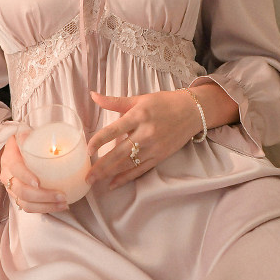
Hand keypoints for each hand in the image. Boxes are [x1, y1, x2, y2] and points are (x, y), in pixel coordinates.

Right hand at [0, 130, 68, 213]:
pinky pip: (29, 208)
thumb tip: (35, 134)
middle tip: (62, 195)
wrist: (12, 153)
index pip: (16, 169)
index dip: (26, 176)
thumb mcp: (24, 135)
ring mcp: (12, 189)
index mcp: (10, 159)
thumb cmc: (23, 144)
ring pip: (26, 203)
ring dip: (46, 206)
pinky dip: (45, 209)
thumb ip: (29, 135)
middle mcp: (8, 176)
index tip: (39, 182)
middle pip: (22, 191)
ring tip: (64, 203)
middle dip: (43, 196)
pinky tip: (60, 206)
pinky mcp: (18, 198)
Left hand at [85, 89, 203, 190]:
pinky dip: (126, 178)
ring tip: (95, 181)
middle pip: (119, 153)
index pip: (113, 130)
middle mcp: (145, 133)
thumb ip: (114, 101)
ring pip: (128, 164)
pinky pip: (140, 170)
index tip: (87, 150)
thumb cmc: (164, 103)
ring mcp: (153, 147)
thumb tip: (93, 95)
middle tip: (87, 177)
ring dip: (110, 174)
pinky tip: (113, 184)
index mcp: (138, 116)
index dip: (99, 141)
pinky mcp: (159, 156)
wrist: (192, 111)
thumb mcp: (139, 99)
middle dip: (101, 166)